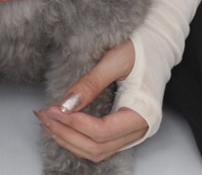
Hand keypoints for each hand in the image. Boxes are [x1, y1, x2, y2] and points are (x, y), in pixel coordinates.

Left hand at [35, 41, 148, 161]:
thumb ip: (91, 83)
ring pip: (97, 152)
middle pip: (97, 147)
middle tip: (45, 115)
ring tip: (48, 122)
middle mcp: (141, 129)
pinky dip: (78, 140)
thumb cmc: (140, 50)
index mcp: (142, 112)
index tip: (53, 109)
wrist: (156, 48)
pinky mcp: (124, 132)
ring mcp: (133, 134)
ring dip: (69, 140)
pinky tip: (62, 127)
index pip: (102, 131)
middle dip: (66, 134)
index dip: (75, 123)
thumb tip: (67, 105)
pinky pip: (99, 146)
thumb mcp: (114, 60)